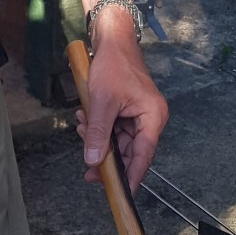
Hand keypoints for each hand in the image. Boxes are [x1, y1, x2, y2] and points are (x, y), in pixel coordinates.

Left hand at [76, 34, 167, 192]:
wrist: (111, 40)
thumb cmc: (112, 65)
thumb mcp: (101, 102)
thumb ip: (99, 134)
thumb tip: (94, 161)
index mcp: (152, 116)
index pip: (143, 155)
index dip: (132, 176)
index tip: (122, 194)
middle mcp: (149, 118)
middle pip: (129, 150)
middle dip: (106, 155)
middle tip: (88, 166)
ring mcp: (138, 114)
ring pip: (118, 140)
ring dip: (99, 138)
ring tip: (83, 126)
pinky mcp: (127, 110)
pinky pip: (113, 128)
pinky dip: (99, 128)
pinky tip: (85, 120)